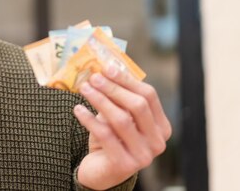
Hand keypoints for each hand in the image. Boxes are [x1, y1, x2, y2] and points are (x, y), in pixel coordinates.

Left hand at [74, 65, 171, 189]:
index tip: (107, 67)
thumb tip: (106, 67)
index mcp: (161, 126)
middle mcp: (157, 142)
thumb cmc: (111, 138)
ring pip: (121, 120)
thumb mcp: (118, 115)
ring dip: (100, 100)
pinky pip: (105, 135)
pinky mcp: (124, 165)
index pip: (149, 96)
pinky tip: (78, 109)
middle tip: (93, 77)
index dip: (127, 79)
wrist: (101, 171)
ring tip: (84, 89)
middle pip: (138, 106)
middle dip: (113, 88)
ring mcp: (143, 156)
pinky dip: (89, 119)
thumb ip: (117, 96)